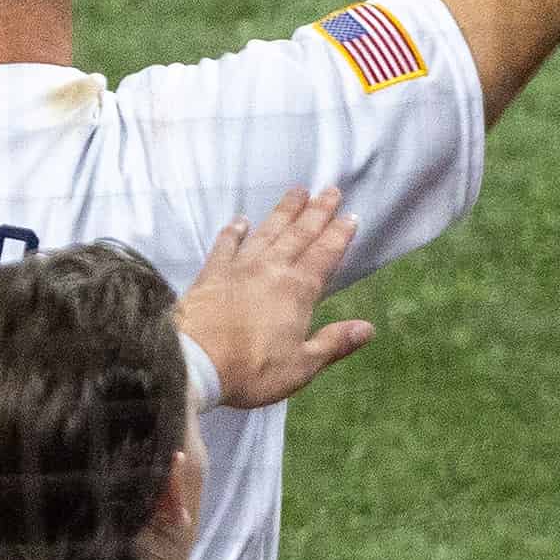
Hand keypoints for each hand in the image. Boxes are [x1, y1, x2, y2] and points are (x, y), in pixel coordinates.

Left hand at [177, 188, 374, 409]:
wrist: (192, 364)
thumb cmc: (251, 370)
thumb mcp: (301, 366)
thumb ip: (333, 343)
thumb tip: (367, 328)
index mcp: (298, 291)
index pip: (325, 255)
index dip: (339, 235)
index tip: (351, 215)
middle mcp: (271, 270)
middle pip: (299, 235)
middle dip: (317, 212)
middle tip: (330, 189)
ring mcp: (238, 269)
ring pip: (267, 232)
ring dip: (283, 212)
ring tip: (296, 192)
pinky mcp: (210, 275)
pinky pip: (225, 246)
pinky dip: (234, 232)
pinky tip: (240, 220)